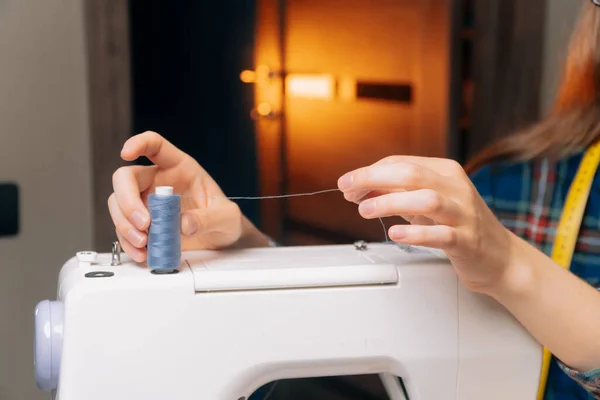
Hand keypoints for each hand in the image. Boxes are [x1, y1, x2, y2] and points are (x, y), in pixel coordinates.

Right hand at [108, 131, 269, 261]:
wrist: (222, 240)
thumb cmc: (224, 219)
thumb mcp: (226, 217)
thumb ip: (209, 218)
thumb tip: (184, 224)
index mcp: (179, 167)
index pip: (155, 146)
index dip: (139, 143)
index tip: (126, 153)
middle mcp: (158, 182)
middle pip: (126, 178)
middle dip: (127, 200)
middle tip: (144, 223)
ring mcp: (147, 203)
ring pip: (118, 204)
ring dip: (124, 224)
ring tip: (144, 242)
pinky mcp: (143, 225)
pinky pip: (124, 229)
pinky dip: (128, 242)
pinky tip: (142, 253)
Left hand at [337, 155, 516, 293]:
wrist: (499, 258)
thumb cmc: (459, 226)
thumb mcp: (424, 204)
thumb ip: (396, 194)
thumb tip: (360, 189)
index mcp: (445, 172)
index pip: (401, 163)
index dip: (369, 172)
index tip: (348, 183)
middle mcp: (456, 188)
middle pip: (411, 174)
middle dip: (373, 178)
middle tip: (348, 189)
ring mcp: (463, 214)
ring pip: (426, 199)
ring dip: (390, 202)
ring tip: (366, 210)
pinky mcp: (467, 241)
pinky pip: (441, 234)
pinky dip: (415, 234)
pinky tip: (395, 234)